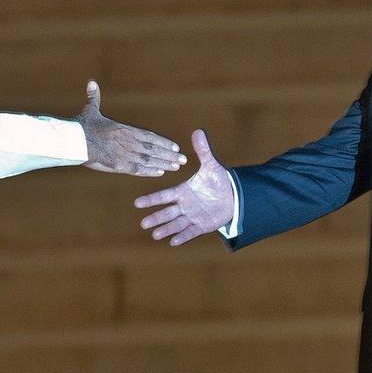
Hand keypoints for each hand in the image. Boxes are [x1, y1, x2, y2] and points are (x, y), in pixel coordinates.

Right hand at [75, 80, 185, 175]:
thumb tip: (91, 82)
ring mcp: (125, 154)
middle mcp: (129, 142)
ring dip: (164, 163)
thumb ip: (94, 98)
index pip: (149, 137)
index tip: (175, 146)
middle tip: (183, 159)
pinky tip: (160, 173)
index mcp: (125, 130)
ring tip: (177, 167)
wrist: (74, 140)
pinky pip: (138, 169)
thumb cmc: (81, 126)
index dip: (163, 142)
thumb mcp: (90, 110)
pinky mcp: (119, 165)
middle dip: (169, 155)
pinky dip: (150, 171)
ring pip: (149, 160)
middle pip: (154, 149)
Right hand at [134, 129, 233, 244]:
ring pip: (177, 223)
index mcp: (183, 191)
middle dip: (156, 218)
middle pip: (167, 212)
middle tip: (143, 224)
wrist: (233, 195)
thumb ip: (202, 150)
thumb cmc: (218, 180)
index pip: (164, 195)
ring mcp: (193, 216)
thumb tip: (198, 130)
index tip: (137, 203)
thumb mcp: (210, 165)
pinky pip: (191, 232)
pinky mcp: (203, 225)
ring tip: (155, 234)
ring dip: (166, 229)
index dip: (151, 200)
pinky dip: (182, 236)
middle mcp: (185, 205)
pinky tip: (173, 242)